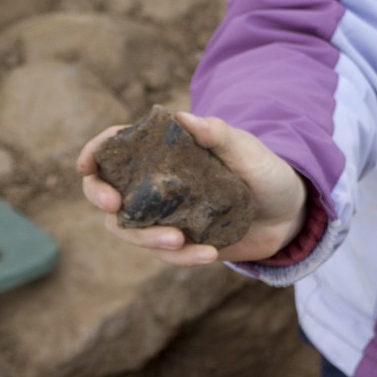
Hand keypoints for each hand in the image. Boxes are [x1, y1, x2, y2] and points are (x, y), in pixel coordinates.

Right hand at [77, 112, 307, 265]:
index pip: (116, 147)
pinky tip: (208, 254)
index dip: (94, 153)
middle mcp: (155, 184)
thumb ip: (219, 134)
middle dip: (100, 198)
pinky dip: (182, 258)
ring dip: (145, 237)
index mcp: (164, 152)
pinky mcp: (179, 244)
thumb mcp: (248, 150)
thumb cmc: (266, 172)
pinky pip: (165, 255)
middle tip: (115, 206)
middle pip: (106, 191)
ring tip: (180, 241)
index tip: (86, 165)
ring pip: (130, 229)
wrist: (290, 214)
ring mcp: (164, 216)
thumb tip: (183, 118)